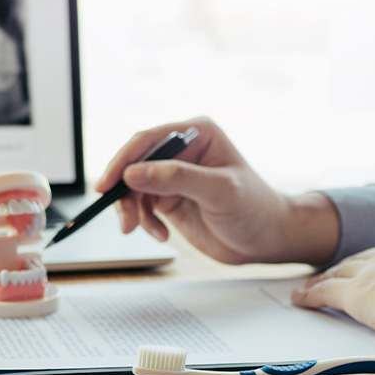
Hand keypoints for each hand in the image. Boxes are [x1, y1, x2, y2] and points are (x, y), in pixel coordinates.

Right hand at [95, 118, 339, 264]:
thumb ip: (176, 178)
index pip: (148, 140)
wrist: (266, 240)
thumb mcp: (219, 191)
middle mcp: (182, 151)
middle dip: (125, 192)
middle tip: (126, 220)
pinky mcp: (169, 198)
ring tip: (142, 231)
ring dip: (132, 211)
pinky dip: (144, 222)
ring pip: (133, 187)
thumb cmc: (255, 209)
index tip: (107, 185)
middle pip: (134, 164)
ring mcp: (174, 176)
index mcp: (196, 133)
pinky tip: (162, 235)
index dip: (123, 161)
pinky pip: (141, 206)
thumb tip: (133, 172)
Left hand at [291, 234, 374, 346]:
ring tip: (310, 286)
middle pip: (362, 260)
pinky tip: (300, 298)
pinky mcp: (357, 293)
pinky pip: (325, 291)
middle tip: (331, 273)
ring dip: (324, 279)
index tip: (372, 265)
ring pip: (340, 273)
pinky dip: (311, 295)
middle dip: (346, 267)